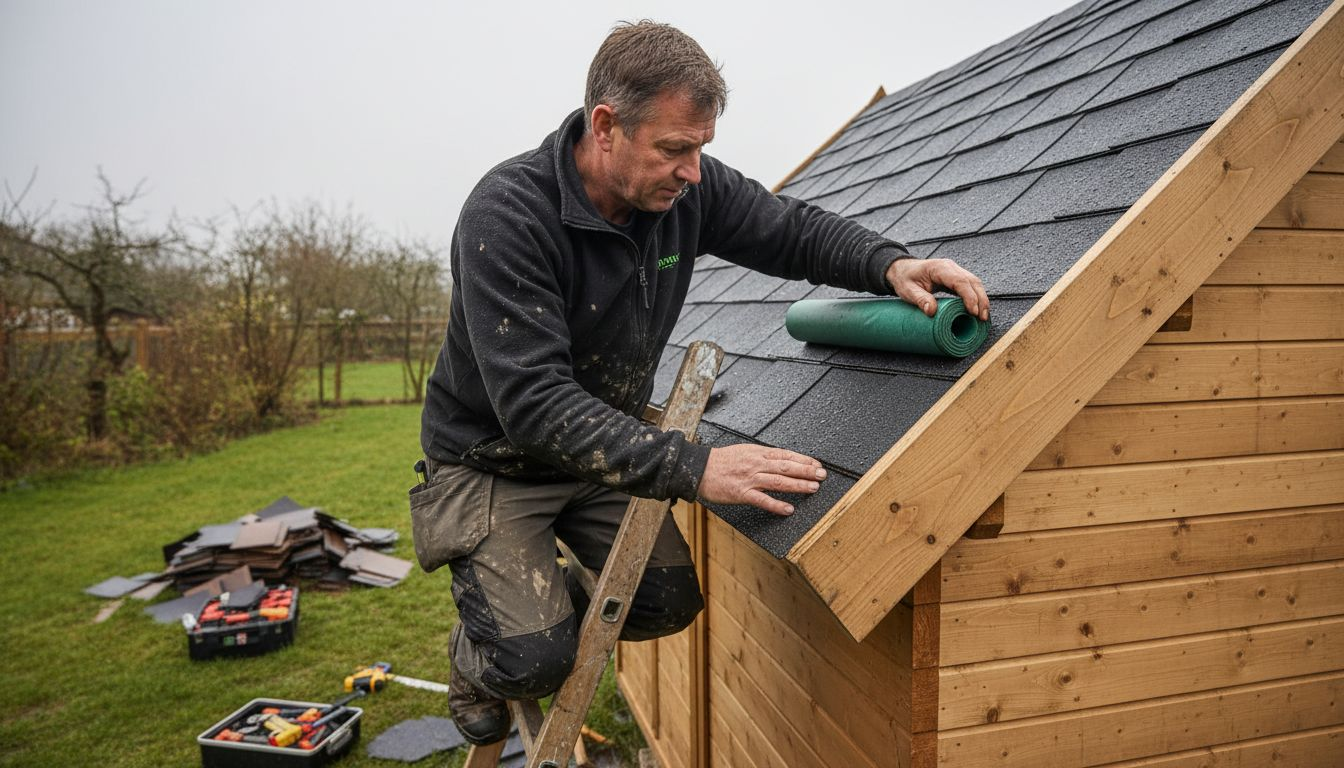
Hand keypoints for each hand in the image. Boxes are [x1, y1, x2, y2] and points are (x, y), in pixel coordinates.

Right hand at [697, 444, 826, 515]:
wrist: (699, 468)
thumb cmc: (720, 461)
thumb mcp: (744, 451)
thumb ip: (761, 456)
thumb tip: (780, 459)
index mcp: (757, 453)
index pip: (785, 454)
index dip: (803, 459)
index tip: (817, 463)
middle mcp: (756, 464)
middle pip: (786, 467)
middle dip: (806, 471)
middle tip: (822, 475)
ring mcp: (749, 479)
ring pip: (778, 481)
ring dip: (798, 485)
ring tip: (813, 488)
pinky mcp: (741, 493)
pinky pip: (762, 500)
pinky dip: (776, 505)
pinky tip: (788, 509)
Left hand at [885, 257, 989, 320]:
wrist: (902, 269)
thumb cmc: (905, 278)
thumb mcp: (908, 290)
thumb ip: (920, 299)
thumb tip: (932, 311)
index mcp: (940, 268)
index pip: (960, 281)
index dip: (969, 296)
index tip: (973, 312)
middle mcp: (951, 267)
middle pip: (973, 281)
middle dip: (981, 300)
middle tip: (983, 318)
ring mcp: (955, 271)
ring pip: (975, 283)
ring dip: (982, 299)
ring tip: (983, 317)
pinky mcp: (956, 277)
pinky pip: (971, 286)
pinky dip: (977, 297)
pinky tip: (979, 309)